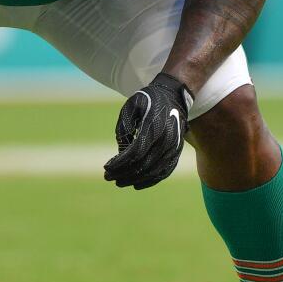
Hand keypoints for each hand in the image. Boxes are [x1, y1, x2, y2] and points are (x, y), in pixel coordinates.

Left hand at [104, 73, 192, 189]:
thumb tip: (121, 151)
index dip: (120, 163)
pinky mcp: (176, 153)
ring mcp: (174, 148)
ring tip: (119, 182)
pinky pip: (164, 172)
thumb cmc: (148, 100)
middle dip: (123, 173)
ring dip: (134, 179)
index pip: (135, 152)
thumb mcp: (131, 105)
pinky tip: (136, 184)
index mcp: (154, 126)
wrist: (174, 97)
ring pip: (153, 171)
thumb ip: (124, 126)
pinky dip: (150, 181)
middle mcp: (167, 139)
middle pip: (143, 165)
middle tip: (108, 177)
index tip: (106, 167)